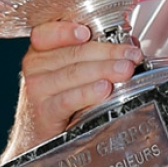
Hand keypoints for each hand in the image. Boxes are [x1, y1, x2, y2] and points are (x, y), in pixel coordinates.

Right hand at [2, 21, 144, 160]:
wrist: (38, 135)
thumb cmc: (59, 96)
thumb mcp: (71, 70)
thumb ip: (95, 53)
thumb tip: (130, 46)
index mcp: (42, 48)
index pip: (49, 32)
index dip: (67, 31)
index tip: (88, 32)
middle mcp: (36, 65)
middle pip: (74, 53)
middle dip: (108, 52)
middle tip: (131, 55)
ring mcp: (38, 88)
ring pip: (74, 73)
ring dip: (104, 70)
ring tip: (125, 70)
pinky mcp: (44, 111)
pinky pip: (68, 99)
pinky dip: (88, 93)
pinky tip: (104, 89)